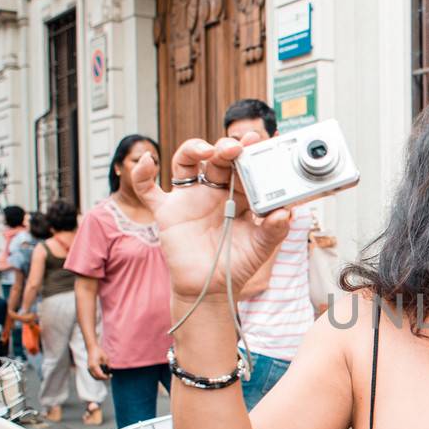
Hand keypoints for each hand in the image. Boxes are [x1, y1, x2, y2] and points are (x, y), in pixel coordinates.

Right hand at [87, 345, 110, 380]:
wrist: (92, 348)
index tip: (111, 375)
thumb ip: (108, 364)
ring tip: (106, 375)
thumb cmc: (99, 351)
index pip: (100, 375)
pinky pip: (93, 374)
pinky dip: (98, 375)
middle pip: (97, 377)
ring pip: (95, 376)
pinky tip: (103, 373)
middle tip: (109, 376)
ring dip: (101, 377)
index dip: (106, 377)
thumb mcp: (106, 357)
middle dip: (104, 378)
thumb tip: (109, 370)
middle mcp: (90, 368)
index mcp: (94, 365)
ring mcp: (89, 368)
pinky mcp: (89, 367)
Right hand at [130, 135, 290, 305]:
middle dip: (226, 148)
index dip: (249, 153)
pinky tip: (146, 162)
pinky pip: (148, 190)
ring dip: (194, 149)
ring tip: (206, 150)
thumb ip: (274, 230)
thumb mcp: (260, 248)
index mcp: (238, 196)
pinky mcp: (167, 211)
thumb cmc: (235, 265)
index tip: (256, 140)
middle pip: (217, 158)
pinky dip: (142, 175)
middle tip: (237, 147)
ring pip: (187, 162)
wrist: (209, 288)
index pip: (243, 166)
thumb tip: (286, 213)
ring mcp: (189, 198)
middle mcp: (214, 192)